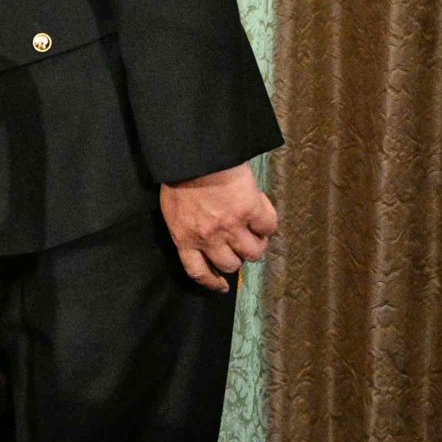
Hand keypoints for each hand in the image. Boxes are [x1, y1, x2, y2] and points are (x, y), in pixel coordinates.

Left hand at [160, 163, 279, 290]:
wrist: (196, 154)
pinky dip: (268, 224)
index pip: (198, 272)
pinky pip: (268, 227)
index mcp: (185, 238)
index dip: (212, 282)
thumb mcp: (172, 208)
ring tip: (256, 233)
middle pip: (230, 265)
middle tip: (240, 246)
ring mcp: (232, 226)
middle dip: (237, 258)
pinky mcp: (251, 210)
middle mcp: (209, 238)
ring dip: (257, 245)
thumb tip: (197, 234)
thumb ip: (185, 225)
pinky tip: (263, 213)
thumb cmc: (179, 175)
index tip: (222, 286)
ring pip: (253, 253)